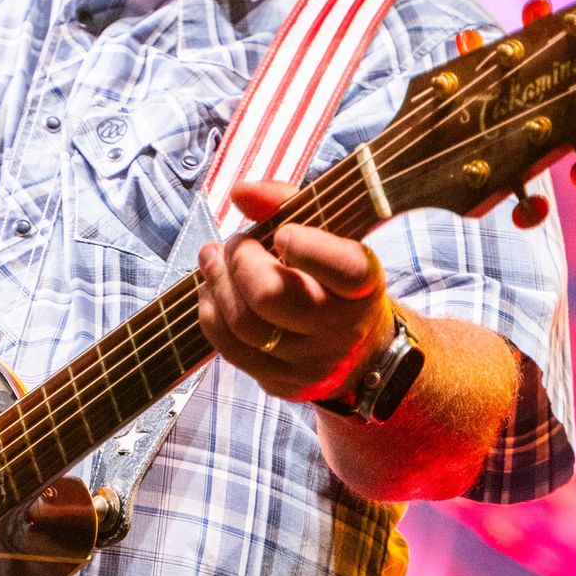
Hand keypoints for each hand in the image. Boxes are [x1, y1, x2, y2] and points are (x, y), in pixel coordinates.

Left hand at [195, 178, 390, 406]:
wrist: (363, 353)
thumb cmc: (334, 279)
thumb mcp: (330, 236)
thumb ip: (287, 203)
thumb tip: (239, 192)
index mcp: (363, 285)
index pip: (344, 270)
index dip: (306, 247)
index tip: (283, 233)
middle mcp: (341, 329)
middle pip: (271, 296)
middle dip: (239, 260)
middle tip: (235, 243)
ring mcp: (311, 363)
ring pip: (244, 324)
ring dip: (216, 282)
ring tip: (213, 259)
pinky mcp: (282, 384)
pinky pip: (231, 350)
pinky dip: (211, 314)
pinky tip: (212, 292)